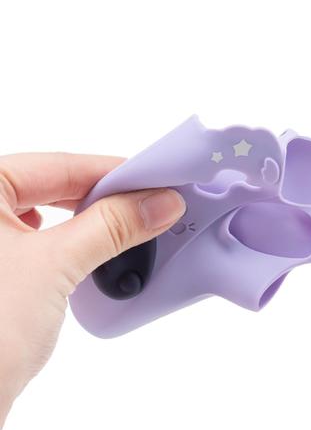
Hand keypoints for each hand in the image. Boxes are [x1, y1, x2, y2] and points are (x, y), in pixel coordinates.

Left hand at [0, 153, 184, 429]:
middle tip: (150, 209)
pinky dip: (66, 250)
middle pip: (49, 188)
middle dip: (102, 201)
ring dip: (86, 226)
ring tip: (127, 235)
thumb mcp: (56, 264)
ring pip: (43, 218)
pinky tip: (89, 261)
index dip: (112, 174)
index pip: (56, 165)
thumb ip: (112, 226)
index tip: (156, 183)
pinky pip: (34, 248)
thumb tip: (158, 203)